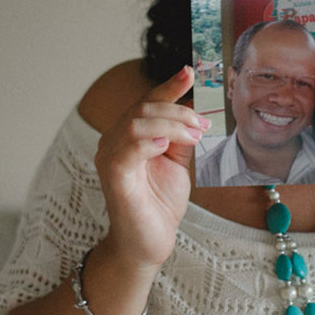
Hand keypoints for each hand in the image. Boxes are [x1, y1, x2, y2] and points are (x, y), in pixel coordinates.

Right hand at [94, 66, 207, 270]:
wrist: (149, 243)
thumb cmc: (160, 203)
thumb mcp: (178, 161)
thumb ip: (182, 135)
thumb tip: (197, 107)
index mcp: (128, 135)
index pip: (147, 102)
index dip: (168, 86)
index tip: (191, 71)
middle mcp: (114, 141)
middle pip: (144, 108)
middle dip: (179, 111)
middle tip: (205, 124)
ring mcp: (110, 158)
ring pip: (137, 123)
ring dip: (171, 124)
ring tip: (194, 136)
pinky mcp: (114, 177)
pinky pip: (127, 150)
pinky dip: (149, 142)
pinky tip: (166, 146)